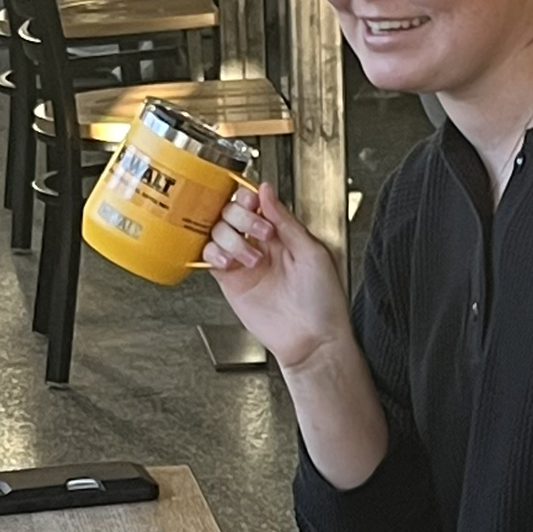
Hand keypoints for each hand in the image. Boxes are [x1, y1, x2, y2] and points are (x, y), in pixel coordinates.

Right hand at [200, 181, 352, 370]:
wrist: (312, 339)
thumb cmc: (322, 302)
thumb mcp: (312, 252)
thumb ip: (286, 220)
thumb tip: (267, 191)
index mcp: (283, 233)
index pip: (256, 202)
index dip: (249, 198)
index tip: (253, 202)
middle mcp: (261, 245)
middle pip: (232, 212)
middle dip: (241, 217)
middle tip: (258, 233)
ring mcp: (244, 262)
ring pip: (217, 231)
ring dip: (230, 238)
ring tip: (250, 259)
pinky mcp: (231, 281)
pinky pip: (209, 257)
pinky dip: (213, 254)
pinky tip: (228, 262)